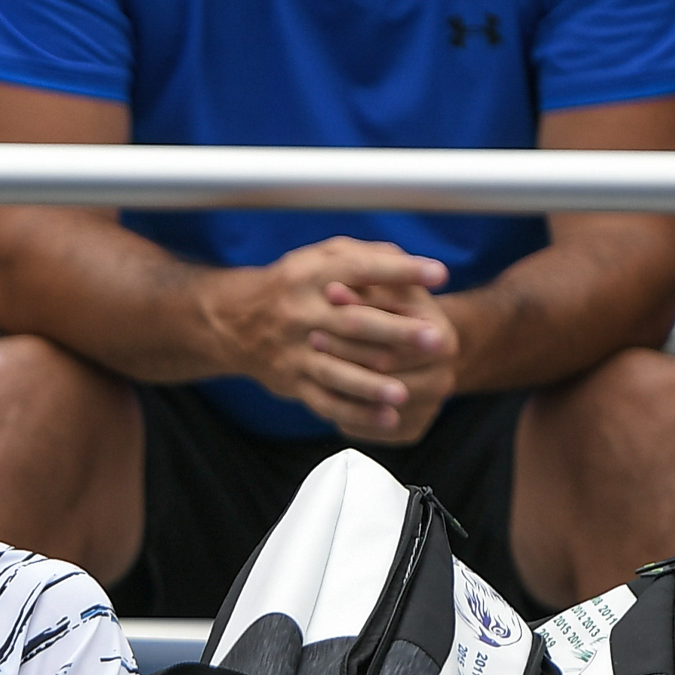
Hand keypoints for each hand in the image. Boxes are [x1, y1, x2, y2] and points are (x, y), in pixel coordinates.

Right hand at [215, 238, 457, 439]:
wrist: (234, 320)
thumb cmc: (294, 284)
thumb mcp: (322, 256)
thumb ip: (366, 257)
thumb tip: (414, 266)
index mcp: (312, 275)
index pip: (361, 269)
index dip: (401, 272)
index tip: (439, 274)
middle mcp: (300, 312)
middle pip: (353, 323)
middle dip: (397, 332)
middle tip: (436, 339)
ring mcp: (294, 351)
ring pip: (336, 370)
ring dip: (373, 385)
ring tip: (406, 393)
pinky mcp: (291, 381)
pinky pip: (325, 401)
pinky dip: (356, 412)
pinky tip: (387, 418)